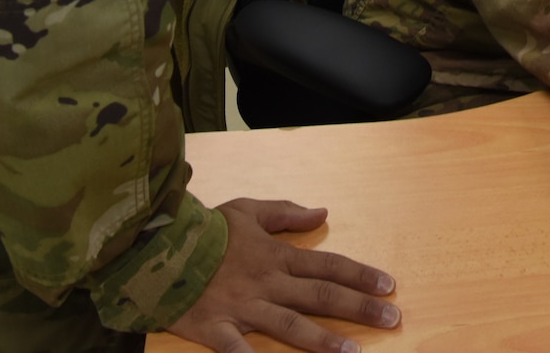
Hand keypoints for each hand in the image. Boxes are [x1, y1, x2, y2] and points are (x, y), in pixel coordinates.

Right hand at [167, 198, 398, 352]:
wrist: (157, 244)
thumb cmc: (205, 229)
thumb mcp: (248, 211)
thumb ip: (286, 213)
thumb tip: (322, 212)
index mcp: (276, 256)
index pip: (328, 266)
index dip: (360, 275)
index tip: (389, 285)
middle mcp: (267, 283)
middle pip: (320, 296)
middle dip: (359, 308)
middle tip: (392, 318)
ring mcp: (242, 308)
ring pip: (290, 326)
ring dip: (323, 341)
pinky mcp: (216, 329)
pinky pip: (237, 351)